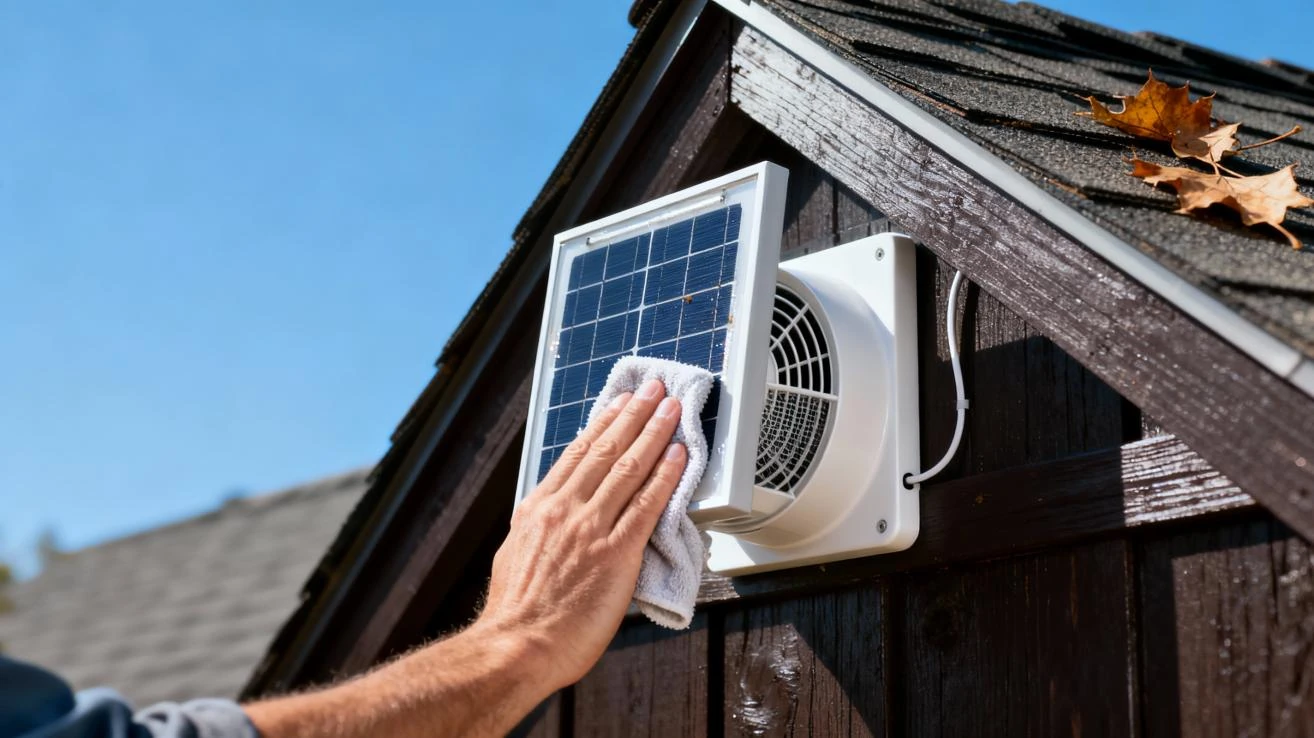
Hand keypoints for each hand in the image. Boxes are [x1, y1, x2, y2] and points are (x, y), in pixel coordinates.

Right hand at [472, 378, 687, 689]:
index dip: (603, 425)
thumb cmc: (516, 614)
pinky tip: (678, 455)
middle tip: (654, 390)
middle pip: (607, 450)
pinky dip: (665, 476)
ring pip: (629, 468)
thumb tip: (551, 521)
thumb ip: (539, 531)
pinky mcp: (616, 554)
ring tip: (673, 409)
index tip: (619, 405)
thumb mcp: (515, 556)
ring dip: (655, 433)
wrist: (516, 647)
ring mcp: (591, 529)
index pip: (577, 454)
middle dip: (634, 415)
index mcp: (538, 508)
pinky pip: (647, 505)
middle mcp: (564, 509)